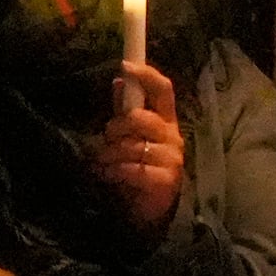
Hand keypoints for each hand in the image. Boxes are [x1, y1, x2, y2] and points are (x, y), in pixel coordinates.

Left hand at [96, 60, 184, 242]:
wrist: (149, 210)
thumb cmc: (138, 167)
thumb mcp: (131, 136)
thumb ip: (126, 110)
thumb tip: (119, 81)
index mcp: (165, 121)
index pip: (163, 90)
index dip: (146, 76)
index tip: (125, 65)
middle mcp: (172, 136)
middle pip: (141, 118)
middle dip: (115, 128)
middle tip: (107, 139)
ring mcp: (172, 159)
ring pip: (131, 146)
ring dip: (109, 156)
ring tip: (102, 164)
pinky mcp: (165, 180)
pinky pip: (132, 169)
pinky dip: (114, 172)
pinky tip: (109, 176)